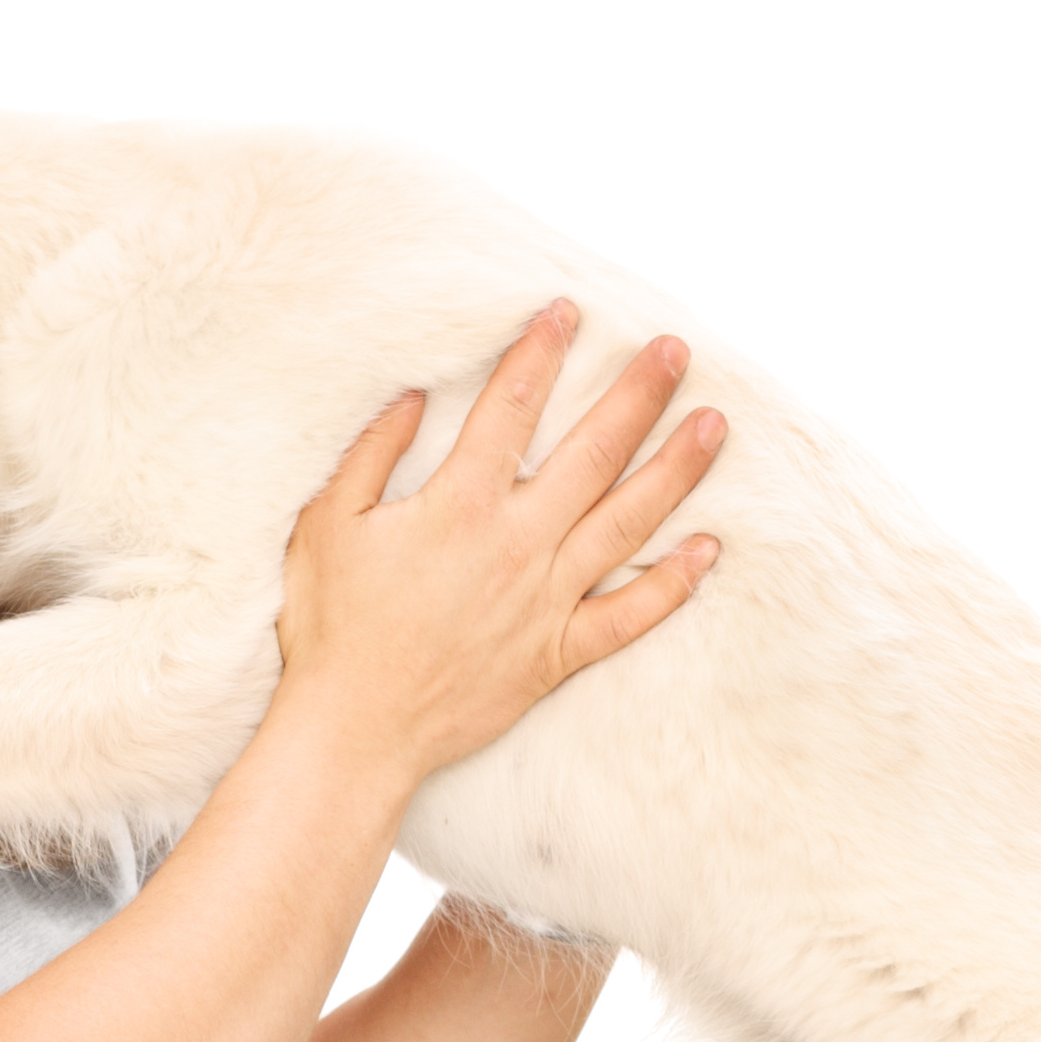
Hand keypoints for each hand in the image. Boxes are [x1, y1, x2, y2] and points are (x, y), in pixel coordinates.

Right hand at [273, 303, 725, 785]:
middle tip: (676, 350)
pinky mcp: (557, 653)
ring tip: (713, 425)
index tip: (569, 312)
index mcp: (460, 507)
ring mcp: (545, 602)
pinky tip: (708, 550)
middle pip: (594, 456)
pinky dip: (673, 586)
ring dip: (675, 472)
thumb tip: (414, 396)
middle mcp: (517, 547)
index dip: (541, 354)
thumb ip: (371, 454)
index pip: (511, 410)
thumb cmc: (333, 627)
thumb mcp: (328, 525)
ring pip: (627, 525)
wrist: (355, 729)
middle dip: (638, 397)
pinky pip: (628, 616)